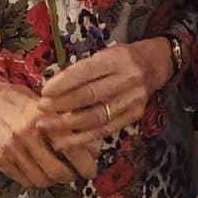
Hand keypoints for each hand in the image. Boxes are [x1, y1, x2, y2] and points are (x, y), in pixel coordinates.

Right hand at [0, 80, 99, 185]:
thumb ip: (69, 126)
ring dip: (53, 180)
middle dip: (70, 177)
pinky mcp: (0, 159)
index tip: (91, 171)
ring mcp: (12, 148)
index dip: (86, 166)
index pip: (72, 149)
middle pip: (57, 172)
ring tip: (57, 172)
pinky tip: (39, 170)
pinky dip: (35, 180)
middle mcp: (28, 134)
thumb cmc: (21, 100)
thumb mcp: (47, 105)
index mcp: (44, 117)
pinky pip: (24, 181)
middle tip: (75, 174)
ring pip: (41, 180)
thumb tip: (93, 149)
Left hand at [36, 39, 171, 153]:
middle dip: (61, 105)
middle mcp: (127, 79)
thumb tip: (51, 88)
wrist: (156, 64)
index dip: (62, 84)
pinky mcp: (134, 116)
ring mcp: (133, 99)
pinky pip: (104, 130)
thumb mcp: (104, 54)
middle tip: (40, 111)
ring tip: (46, 127)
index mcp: (116, 59)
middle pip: (89, 96)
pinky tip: (63, 142)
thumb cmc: (122, 58)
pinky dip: (82, 139)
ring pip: (95, 117)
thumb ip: (81, 70)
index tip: (43, 93)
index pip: (85, 73)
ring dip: (67, 125)